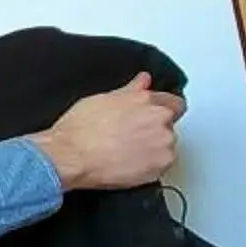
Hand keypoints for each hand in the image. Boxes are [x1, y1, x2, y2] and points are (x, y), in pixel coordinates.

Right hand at [32, 75, 185, 191]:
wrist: (70, 157)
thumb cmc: (79, 130)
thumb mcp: (102, 100)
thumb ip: (130, 90)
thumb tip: (143, 80)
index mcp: (146, 99)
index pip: (174, 103)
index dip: (164, 110)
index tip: (154, 119)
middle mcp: (159, 118)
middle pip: (169, 125)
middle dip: (154, 130)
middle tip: (131, 138)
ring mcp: (163, 142)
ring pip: (166, 146)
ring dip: (153, 148)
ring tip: (127, 153)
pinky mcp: (161, 165)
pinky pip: (162, 165)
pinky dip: (150, 166)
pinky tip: (129, 164)